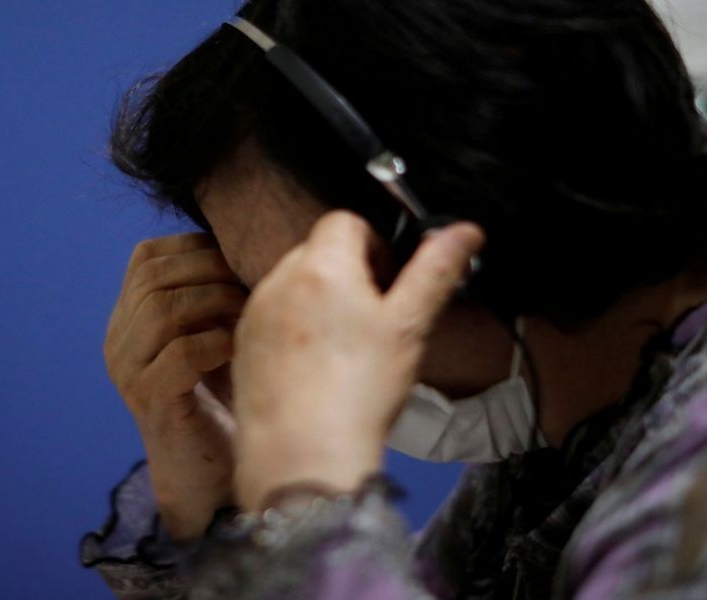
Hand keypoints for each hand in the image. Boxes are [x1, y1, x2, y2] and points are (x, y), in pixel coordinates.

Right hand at [104, 233, 248, 539]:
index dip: (196, 246)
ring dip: (216, 301)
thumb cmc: (223, 399)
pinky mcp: (152, 403)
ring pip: (163, 309)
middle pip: (155, 277)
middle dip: (211, 270)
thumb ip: (213, 296)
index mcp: (129, 320)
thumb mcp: (214, 335)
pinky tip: (241, 346)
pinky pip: (180, 353)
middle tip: (251, 282)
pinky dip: (217, 341)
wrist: (211, 475)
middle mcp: (119, 342)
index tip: (238, 258)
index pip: (147, 257)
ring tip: (251, 311)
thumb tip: (253, 240)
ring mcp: (130, 373)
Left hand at [232, 212, 483, 510]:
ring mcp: (253, 313)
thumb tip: (465, 230)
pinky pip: (271, 316)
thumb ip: (436, 270)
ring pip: (293, 284)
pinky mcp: (241, 345)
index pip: (346, 221)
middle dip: (347, 271)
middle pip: (317, 250)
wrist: (301, 456)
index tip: (388, 284)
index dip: (375, 244)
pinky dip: (293, 327)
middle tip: (371, 318)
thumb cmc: (360, 390)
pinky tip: (313, 367)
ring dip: (318, 298)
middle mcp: (279, 280)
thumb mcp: (409, 326)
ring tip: (342, 348)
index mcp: (321, 266)